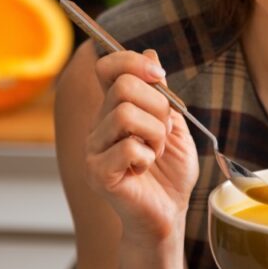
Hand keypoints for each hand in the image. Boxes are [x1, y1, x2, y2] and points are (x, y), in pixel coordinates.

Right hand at [86, 48, 199, 243]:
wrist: (169, 214)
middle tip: (163, 133)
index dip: (132, 62)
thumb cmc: (170, 172)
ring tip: (155, 152)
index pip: (107, 67)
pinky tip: (144, 169)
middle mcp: (98, 125)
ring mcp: (94, 149)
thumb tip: (150, 54)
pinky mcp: (98, 173)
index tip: (159, 76)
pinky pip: (126, 147)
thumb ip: (161, 93)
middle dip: (157, 107)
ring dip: (154, 134)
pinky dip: (147, 156)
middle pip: (123, 87)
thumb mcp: (174, 124)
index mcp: (113, 109)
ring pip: (125, 114)